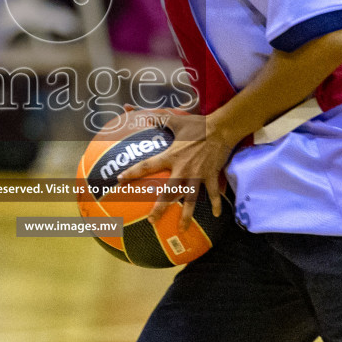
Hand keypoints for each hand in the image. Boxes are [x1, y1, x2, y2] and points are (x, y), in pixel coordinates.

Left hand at [114, 104, 237, 230]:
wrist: (221, 128)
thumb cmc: (197, 124)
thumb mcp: (176, 120)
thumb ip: (158, 118)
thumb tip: (139, 111)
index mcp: (171, 156)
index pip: (147, 166)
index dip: (132, 173)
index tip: (120, 181)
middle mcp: (182, 169)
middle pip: (168, 193)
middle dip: (159, 208)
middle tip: (151, 221)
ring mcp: (197, 175)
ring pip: (190, 200)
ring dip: (186, 216)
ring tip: (182, 229)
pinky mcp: (211, 176)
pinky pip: (214, 194)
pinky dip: (217, 204)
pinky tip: (216, 215)